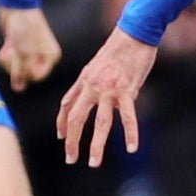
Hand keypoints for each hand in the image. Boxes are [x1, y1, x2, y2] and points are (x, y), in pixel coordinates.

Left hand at [0, 6, 61, 90]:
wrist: (15, 6)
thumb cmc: (24, 27)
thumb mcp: (23, 51)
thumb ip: (21, 71)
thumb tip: (18, 89)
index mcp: (50, 56)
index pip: (37, 76)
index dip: (25, 72)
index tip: (19, 61)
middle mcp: (42, 56)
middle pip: (26, 74)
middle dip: (15, 66)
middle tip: (12, 53)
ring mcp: (30, 53)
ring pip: (16, 70)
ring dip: (9, 61)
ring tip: (9, 48)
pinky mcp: (18, 50)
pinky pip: (11, 62)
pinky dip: (6, 56)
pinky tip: (7, 46)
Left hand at [56, 28, 157, 166]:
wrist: (134, 32)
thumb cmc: (117, 48)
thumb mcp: (94, 65)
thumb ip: (88, 83)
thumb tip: (82, 99)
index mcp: (84, 80)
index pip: (67, 106)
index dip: (62, 123)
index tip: (62, 138)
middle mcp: (92, 86)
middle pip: (77, 119)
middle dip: (72, 141)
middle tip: (70, 158)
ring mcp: (109, 90)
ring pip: (101, 123)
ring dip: (97, 145)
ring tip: (94, 162)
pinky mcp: (127, 90)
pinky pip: (128, 117)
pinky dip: (131, 133)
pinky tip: (132, 148)